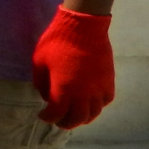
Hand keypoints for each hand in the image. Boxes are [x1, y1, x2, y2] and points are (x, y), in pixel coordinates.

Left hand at [31, 6, 115, 128]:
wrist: (83, 26)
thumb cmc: (57, 42)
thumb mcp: (39, 62)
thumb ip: (41, 83)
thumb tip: (47, 95)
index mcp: (64, 90)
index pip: (56, 114)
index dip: (48, 117)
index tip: (42, 115)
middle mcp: (83, 94)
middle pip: (77, 119)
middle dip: (65, 123)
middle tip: (58, 120)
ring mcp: (99, 88)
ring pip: (94, 113)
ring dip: (83, 118)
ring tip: (75, 114)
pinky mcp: (109, 80)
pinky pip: (106, 100)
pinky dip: (98, 106)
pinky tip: (91, 102)